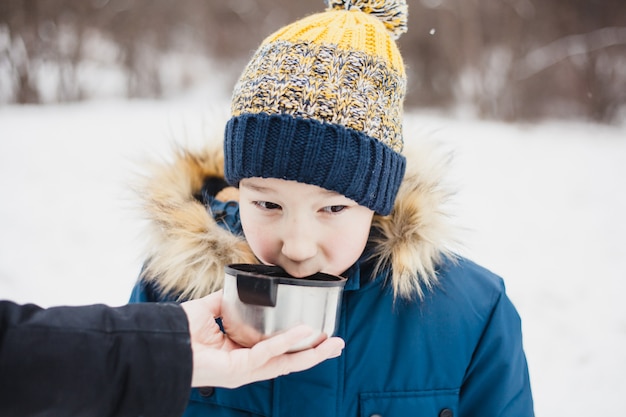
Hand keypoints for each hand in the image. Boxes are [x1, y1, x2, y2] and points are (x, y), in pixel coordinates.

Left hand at [181, 290, 344, 387]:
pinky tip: (305, 332)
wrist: (162, 340)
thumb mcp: (210, 309)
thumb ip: (227, 301)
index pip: (276, 352)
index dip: (298, 345)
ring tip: (333, 343)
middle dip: (314, 354)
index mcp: (241, 353)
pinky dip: (288, 342)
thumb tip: (241, 287)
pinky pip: (268, 354)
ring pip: (285, 363)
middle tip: (336, 344)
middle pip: (288, 362)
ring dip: (311, 353)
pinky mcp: (239, 370)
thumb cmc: (180, 331)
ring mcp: (244, 371)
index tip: (317, 333)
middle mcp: (245, 365)